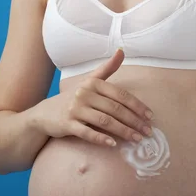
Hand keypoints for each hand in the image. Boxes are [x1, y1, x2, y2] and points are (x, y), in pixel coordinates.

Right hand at [32, 48, 153, 145]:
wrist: (45, 114)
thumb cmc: (73, 97)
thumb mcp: (89, 81)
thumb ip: (107, 68)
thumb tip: (122, 50)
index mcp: (93, 83)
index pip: (121, 95)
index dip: (137, 106)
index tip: (150, 117)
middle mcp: (84, 94)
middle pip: (115, 109)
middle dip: (134, 121)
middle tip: (147, 132)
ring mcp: (75, 109)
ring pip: (105, 121)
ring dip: (123, 131)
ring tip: (136, 139)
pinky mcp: (67, 124)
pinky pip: (87, 133)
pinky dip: (101, 139)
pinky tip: (113, 144)